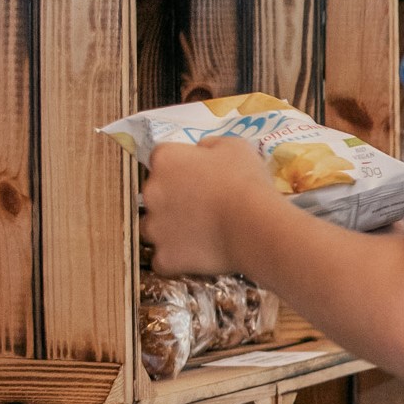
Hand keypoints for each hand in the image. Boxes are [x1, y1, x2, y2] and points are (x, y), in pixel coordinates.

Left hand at [141, 135, 271, 276]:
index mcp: (166, 160)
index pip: (162, 157)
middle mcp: (151, 192)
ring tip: (200, 232)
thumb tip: (200, 151)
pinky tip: (199, 253)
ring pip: (153, 227)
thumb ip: (210, 145)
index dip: (181, 166)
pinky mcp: (163, 257)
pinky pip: (164, 258)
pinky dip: (177, 257)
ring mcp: (154, 227)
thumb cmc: (245, 181)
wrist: (253, 225)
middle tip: (203, 203)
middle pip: (155, 193)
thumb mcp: (235, 146)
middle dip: (173, 197)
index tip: (199, 173)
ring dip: (170, 228)